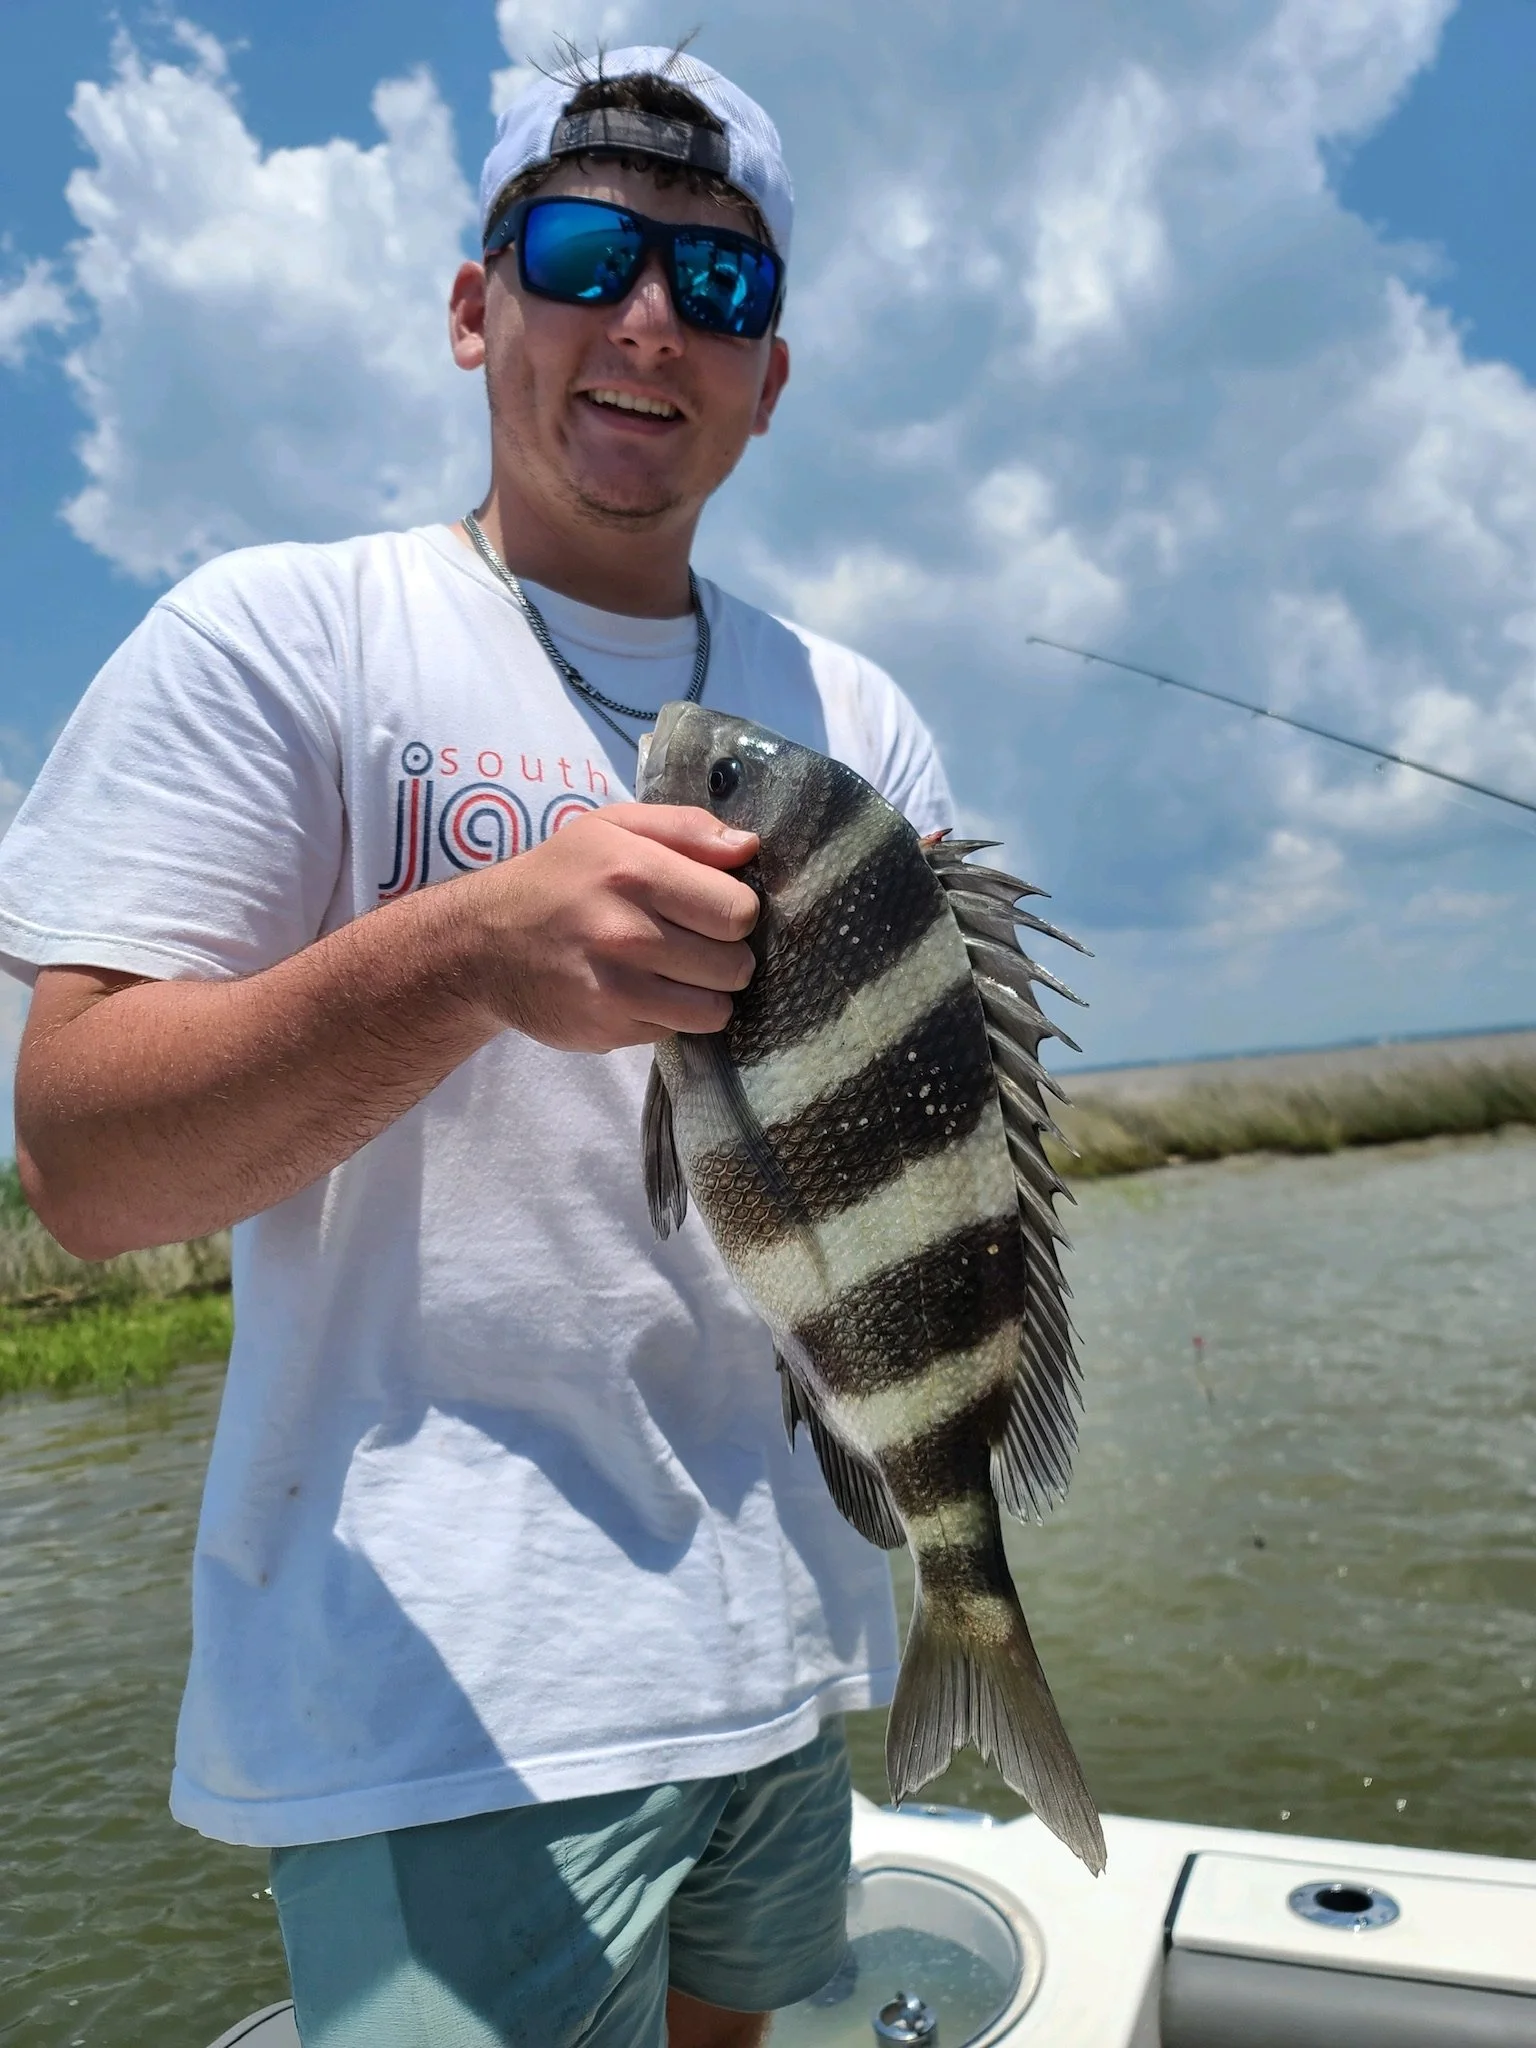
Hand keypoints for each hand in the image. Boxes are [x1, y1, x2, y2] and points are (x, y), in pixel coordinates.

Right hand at [461, 803, 759, 1051]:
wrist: (480, 945)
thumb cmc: (559, 878)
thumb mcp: (612, 827)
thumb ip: (686, 828)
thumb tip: (750, 848)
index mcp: (634, 871)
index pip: (738, 911)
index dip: (737, 911)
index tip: (714, 909)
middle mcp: (625, 933)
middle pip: (735, 965)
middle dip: (727, 954)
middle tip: (697, 943)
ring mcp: (615, 989)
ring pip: (715, 1009)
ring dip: (707, 992)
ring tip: (677, 971)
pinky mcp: (606, 1030)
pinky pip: (677, 1030)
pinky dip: (670, 1014)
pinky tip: (643, 990)